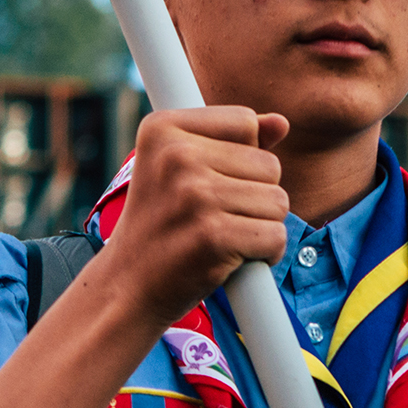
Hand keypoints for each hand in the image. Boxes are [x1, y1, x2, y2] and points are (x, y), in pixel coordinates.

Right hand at [100, 106, 289, 327]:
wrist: (127, 284)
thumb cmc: (160, 224)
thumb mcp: (180, 168)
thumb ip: (231, 140)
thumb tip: (280, 123)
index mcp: (161, 128)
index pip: (245, 122)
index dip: (240, 157)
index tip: (203, 183)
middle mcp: (175, 156)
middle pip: (269, 164)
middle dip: (255, 196)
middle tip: (211, 217)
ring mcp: (194, 196)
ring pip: (278, 201)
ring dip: (261, 226)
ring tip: (220, 237)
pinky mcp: (213, 235)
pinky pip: (275, 236)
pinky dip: (264, 254)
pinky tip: (230, 258)